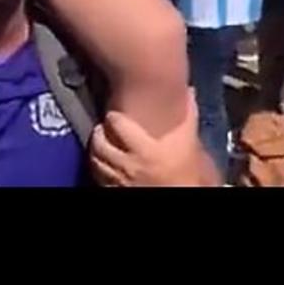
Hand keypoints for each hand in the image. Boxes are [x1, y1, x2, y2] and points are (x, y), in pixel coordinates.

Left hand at [89, 96, 206, 187]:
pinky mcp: (114, 190)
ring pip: (95, 161)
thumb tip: (189, 91)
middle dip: (99, 133)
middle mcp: (127, 165)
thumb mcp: (188, 140)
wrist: (181, 193)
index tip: (115, 114)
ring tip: (102, 144)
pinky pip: (98, 177)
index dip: (113, 116)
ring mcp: (118, 180)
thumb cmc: (185, 171)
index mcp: (143, 149)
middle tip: (104, 128)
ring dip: (96, 150)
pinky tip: (106, 164)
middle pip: (99, 143)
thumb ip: (188, 114)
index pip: (116, 124)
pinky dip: (99, 168)